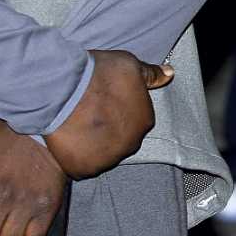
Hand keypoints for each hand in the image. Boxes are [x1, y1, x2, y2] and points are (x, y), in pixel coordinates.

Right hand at [42, 49, 171, 178]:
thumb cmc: (100, 75)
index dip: (118, 111)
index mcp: (145, 121)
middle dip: (108, 129)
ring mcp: (107, 160)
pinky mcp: (84, 170)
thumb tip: (169, 73)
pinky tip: (70, 138)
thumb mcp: (131, 66)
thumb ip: (151, 75)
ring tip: (78, 124)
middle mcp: (131, 145)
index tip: (105, 102)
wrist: (66, 90)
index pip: (136, 120)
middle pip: (120, 140)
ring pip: (101, 154)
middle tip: (90, 113)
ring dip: (93, 144)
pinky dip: (76, 156)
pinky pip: (82, 166)